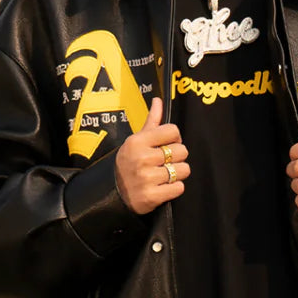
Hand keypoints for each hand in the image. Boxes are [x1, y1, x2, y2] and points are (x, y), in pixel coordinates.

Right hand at [113, 94, 189, 214]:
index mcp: (138, 142)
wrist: (114, 194)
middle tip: (166, 162)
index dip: (175, 138)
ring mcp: (147, 178)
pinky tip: (163, 187)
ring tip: (165, 175)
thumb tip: (158, 100)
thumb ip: (151, 122)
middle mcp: (142, 158)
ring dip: (178, 174)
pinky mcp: (152, 196)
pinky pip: (179, 188)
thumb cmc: (129, 163)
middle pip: (182, 151)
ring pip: (183, 170)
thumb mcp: (136, 141)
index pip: (173, 131)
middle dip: (177, 157)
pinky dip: (174, 188)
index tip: (168, 145)